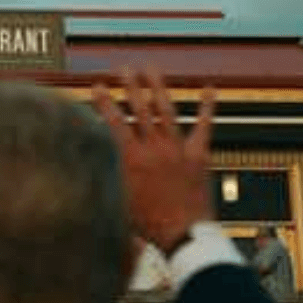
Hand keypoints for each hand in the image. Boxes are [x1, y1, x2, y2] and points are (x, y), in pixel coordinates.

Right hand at [93, 70, 214, 253]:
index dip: (105, 101)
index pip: (114, 121)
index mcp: (132, 158)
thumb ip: (109, 174)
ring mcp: (178, 149)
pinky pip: (204, 126)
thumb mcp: (118, 199)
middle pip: (140, 109)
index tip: (98, 86)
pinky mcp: (198, 155)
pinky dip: (206, 107)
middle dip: (130, 86)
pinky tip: (208, 89)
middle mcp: (154, 148)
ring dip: (157, 88)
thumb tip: (94, 160)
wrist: (182, 233)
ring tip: (151, 71)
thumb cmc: (149, 224)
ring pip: (166, 111)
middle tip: (124, 70)